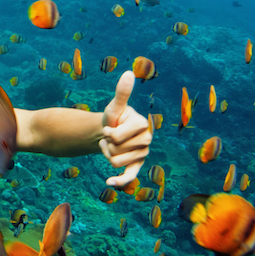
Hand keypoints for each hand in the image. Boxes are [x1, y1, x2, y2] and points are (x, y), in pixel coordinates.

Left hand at [100, 71, 151, 186]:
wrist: (111, 130)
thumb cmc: (114, 118)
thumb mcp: (115, 106)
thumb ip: (122, 92)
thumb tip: (128, 73)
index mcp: (143, 125)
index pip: (117, 137)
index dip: (108, 134)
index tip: (111, 127)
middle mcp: (147, 140)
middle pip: (116, 152)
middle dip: (107, 145)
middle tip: (111, 137)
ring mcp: (143, 154)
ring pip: (115, 163)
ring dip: (107, 155)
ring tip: (111, 146)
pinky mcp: (137, 166)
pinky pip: (129, 176)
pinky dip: (119, 181)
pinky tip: (108, 182)